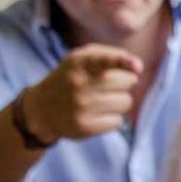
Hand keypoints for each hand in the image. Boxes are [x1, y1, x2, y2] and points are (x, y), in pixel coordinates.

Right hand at [23, 44, 141, 141]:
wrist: (42, 109)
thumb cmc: (74, 78)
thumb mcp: (84, 58)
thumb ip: (114, 55)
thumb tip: (138, 67)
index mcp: (80, 63)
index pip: (104, 60)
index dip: (122, 62)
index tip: (137, 67)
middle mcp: (79, 84)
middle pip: (128, 82)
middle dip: (123, 83)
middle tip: (105, 85)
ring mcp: (81, 106)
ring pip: (126, 102)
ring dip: (119, 101)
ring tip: (99, 100)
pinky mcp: (84, 126)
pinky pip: (117, 121)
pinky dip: (111, 118)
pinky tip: (96, 114)